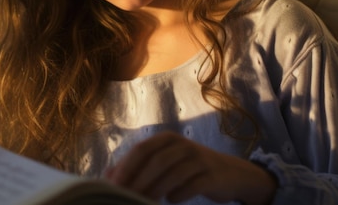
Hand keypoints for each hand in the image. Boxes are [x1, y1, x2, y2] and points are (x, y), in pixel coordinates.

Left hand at [104, 132, 276, 204]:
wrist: (229, 174)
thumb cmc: (188, 169)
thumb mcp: (165, 162)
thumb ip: (139, 167)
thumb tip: (109, 177)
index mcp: (167, 139)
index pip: (142, 149)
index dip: (127, 166)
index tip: (114, 184)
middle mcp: (182, 145)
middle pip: (156, 161)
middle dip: (139, 180)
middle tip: (127, 196)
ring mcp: (198, 159)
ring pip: (172, 173)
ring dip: (156, 190)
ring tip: (146, 201)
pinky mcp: (211, 175)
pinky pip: (192, 185)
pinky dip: (179, 194)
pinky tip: (172, 200)